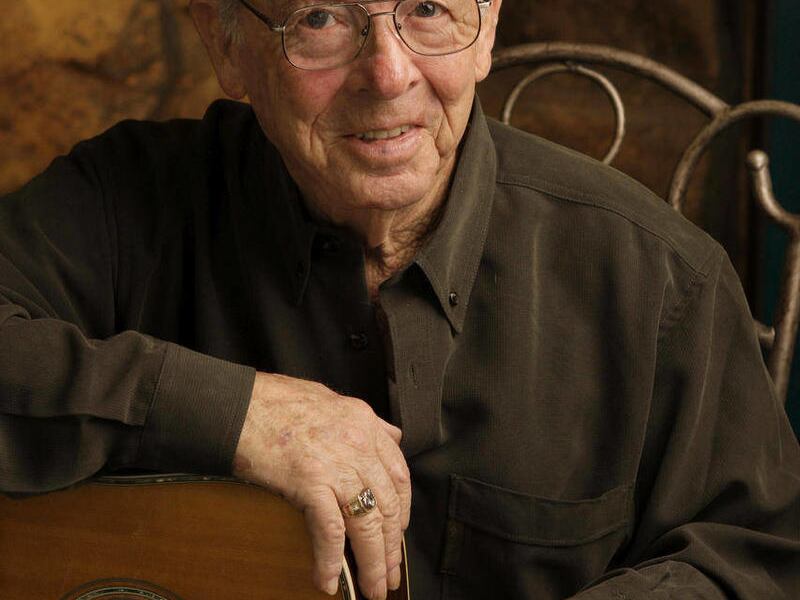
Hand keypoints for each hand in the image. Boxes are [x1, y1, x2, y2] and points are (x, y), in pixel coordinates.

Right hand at [232, 372, 410, 598]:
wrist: (238, 404)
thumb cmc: (275, 401)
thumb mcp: (332, 399)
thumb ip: (365, 420)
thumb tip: (390, 434)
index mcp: (365, 424)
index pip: (399, 474)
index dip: (403, 510)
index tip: (399, 533)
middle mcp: (358, 444)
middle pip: (389, 505)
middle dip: (392, 546)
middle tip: (391, 573)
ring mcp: (336, 464)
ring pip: (368, 523)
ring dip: (373, 562)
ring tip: (372, 587)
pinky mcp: (310, 482)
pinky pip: (330, 530)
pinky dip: (331, 560)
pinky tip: (328, 579)